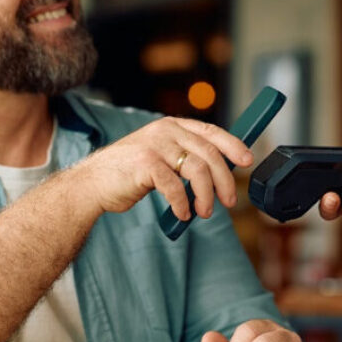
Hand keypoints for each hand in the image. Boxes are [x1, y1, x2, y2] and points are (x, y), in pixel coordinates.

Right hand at [82, 117, 252, 219]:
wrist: (92, 184)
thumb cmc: (129, 175)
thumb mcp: (160, 157)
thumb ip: (184, 158)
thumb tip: (218, 173)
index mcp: (172, 126)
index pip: (211, 132)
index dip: (233, 145)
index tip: (248, 161)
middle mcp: (165, 131)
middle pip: (209, 153)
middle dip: (224, 180)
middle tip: (230, 202)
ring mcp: (154, 145)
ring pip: (197, 170)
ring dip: (206, 195)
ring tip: (204, 213)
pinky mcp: (144, 164)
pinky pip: (175, 186)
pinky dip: (182, 204)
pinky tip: (182, 214)